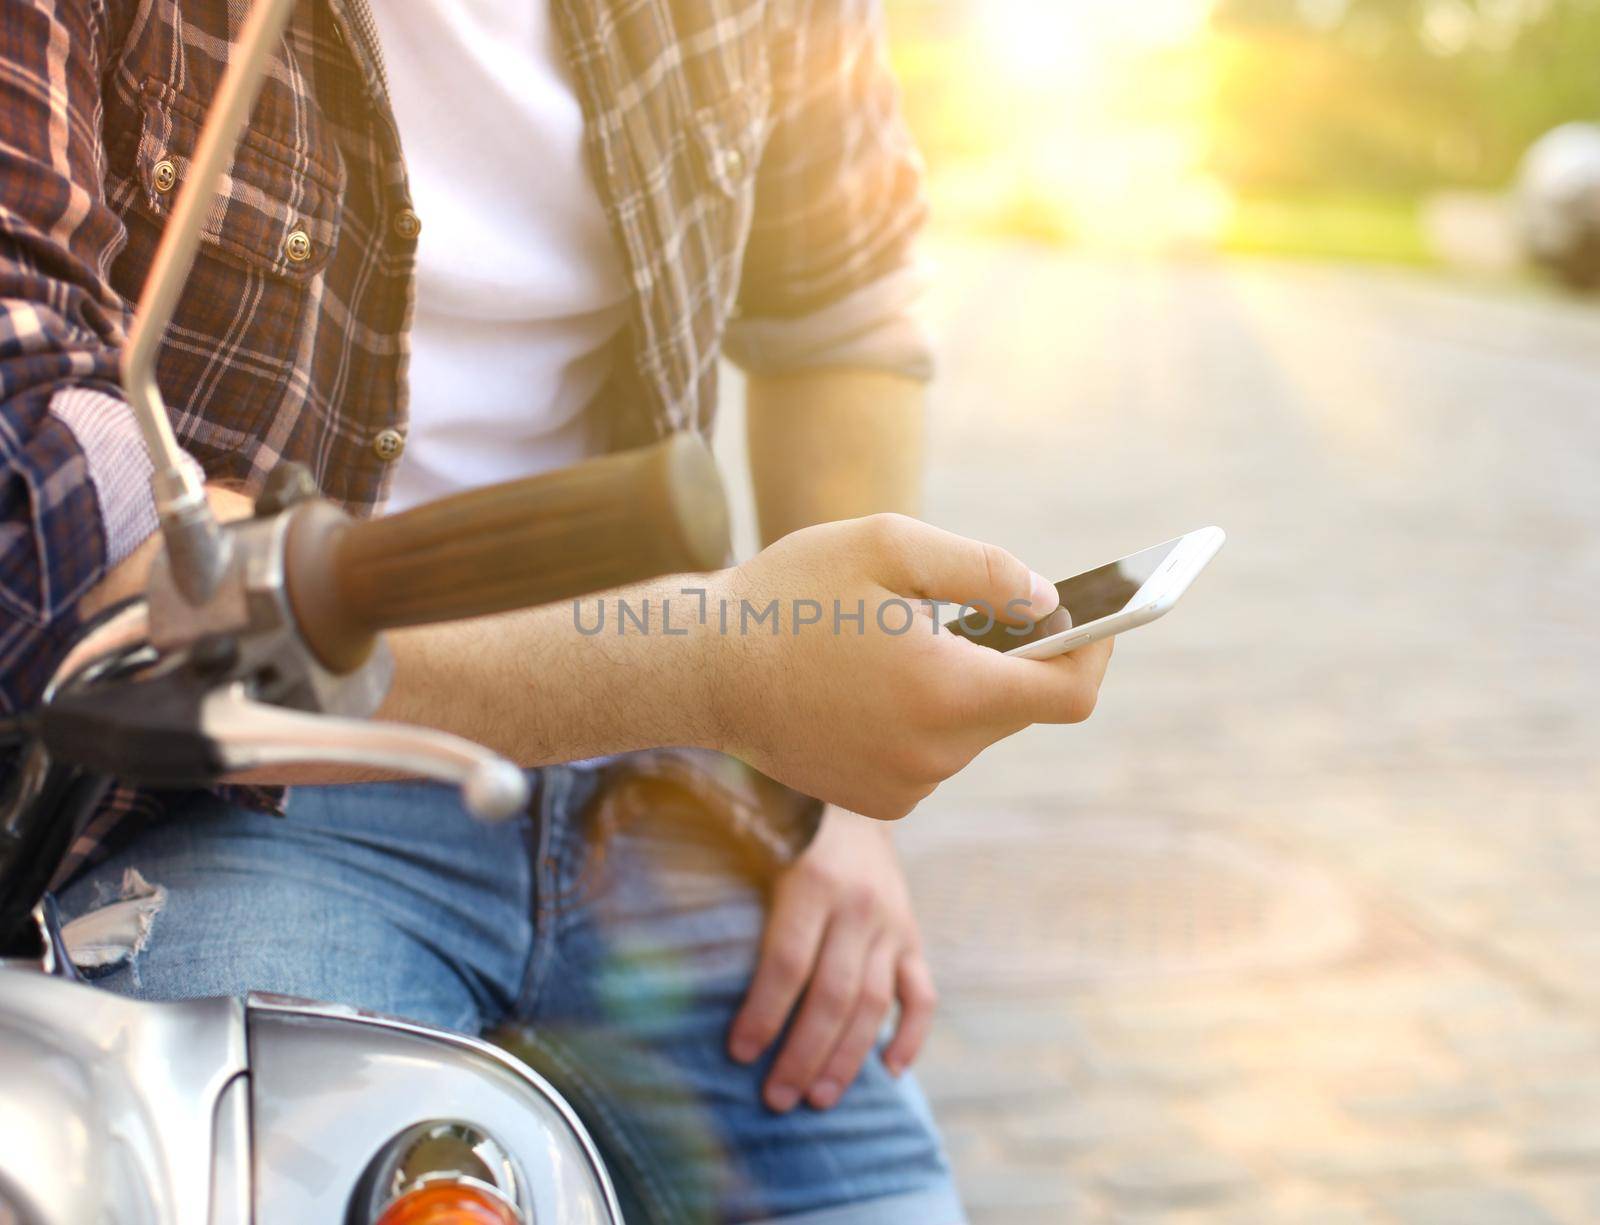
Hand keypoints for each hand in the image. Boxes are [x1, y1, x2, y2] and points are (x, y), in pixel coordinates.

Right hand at [702, 514, 1113, 820]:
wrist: (698, 671)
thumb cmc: (789, 596)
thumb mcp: (888, 546)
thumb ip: (983, 569)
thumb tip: (1044, 601)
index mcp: (947, 689)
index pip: (1068, 693)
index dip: (1094, 652)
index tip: (1097, 616)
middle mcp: (935, 753)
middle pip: (1019, 707)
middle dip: (1015, 657)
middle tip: (980, 606)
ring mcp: (906, 786)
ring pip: (974, 730)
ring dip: (964, 684)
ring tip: (905, 639)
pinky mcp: (879, 801)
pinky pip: (935, 755)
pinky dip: (926, 717)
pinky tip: (873, 681)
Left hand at [728, 808, 935, 1112]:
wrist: (852, 800)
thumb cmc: (785, 833)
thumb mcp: (756, 847)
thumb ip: (723, 888)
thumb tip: (664, 942)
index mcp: (812, 882)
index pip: (788, 962)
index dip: (763, 1012)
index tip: (738, 1054)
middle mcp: (857, 906)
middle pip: (832, 994)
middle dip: (803, 1053)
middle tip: (777, 1099)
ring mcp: (891, 924)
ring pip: (875, 1004)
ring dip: (847, 1058)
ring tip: (818, 1098)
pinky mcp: (912, 937)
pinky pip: (922, 995)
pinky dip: (910, 1036)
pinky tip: (889, 1071)